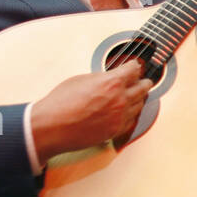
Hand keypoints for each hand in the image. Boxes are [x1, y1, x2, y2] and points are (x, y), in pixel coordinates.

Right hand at [31, 60, 152, 160]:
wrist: (52, 127)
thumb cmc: (61, 103)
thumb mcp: (81, 79)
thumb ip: (101, 78)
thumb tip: (109, 78)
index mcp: (113, 82)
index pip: (134, 70)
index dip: (134, 66)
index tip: (135, 66)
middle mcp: (120, 99)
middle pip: (143, 87)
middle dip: (143, 82)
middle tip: (143, 80)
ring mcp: (120, 116)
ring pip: (140, 104)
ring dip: (138, 98)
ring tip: (136, 96)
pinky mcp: (116, 130)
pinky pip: (131, 120)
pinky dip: (131, 114)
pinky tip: (128, 111)